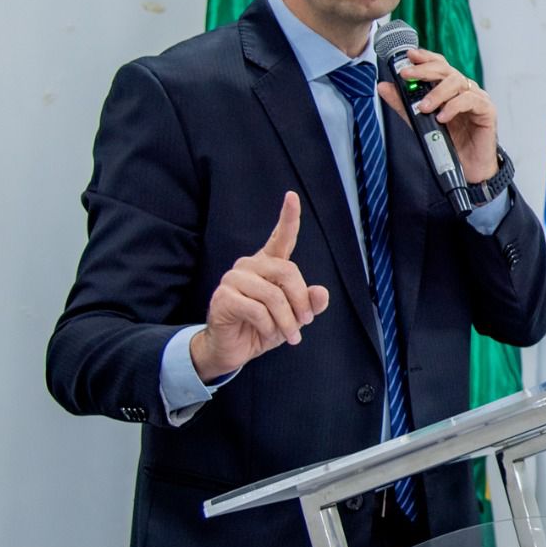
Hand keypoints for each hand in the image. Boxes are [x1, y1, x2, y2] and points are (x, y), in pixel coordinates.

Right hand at [189, 191, 330, 380]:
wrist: (234, 350)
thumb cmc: (264, 328)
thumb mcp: (295, 317)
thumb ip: (310, 304)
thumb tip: (321, 292)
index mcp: (268, 264)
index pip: (280, 237)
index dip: (288, 217)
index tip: (292, 196)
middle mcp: (249, 266)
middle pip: (288, 272)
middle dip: (301, 302)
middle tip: (304, 323)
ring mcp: (233, 279)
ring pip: (273, 295)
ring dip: (286, 321)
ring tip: (289, 335)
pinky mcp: (223, 297)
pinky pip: (257, 310)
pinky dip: (269, 327)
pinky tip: (266, 334)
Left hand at [378, 47, 500, 181]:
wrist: (469, 168)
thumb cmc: (450, 142)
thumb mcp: (420, 121)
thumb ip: (403, 104)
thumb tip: (383, 87)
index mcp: (450, 88)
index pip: (438, 65)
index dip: (425, 57)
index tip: (409, 55)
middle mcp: (464, 89)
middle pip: (446, 69)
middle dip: (424, 70)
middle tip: (407, 75)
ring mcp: (477, 98)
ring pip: (457, 82)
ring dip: (437, 93)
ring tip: (424, 107)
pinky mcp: (487, 110)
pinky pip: (470, 100)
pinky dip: (453, 107)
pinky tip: (442, 117)